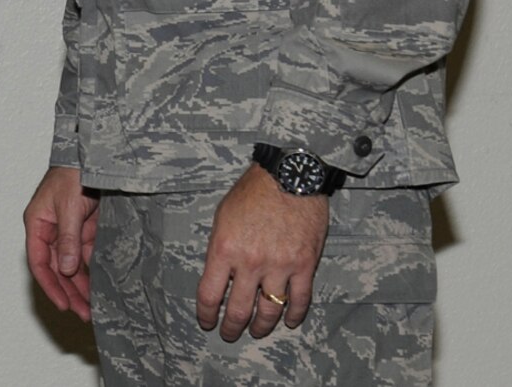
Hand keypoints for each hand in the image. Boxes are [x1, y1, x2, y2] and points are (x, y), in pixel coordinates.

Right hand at [24, 166, 98, 319]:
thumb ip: (68, 238)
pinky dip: (92, 270)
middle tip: (83, 313)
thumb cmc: (72, 173)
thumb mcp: (69, 206)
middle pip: (56, 268)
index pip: (39, 262)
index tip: (63, 305)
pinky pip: (86, 255)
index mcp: (37, 223)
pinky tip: (101, 285)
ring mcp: (68, 230)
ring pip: (72, 265)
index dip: (50, 285)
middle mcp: (50, 230)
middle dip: (68, 291)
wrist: (94, 154)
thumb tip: (65, 269)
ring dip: (81, 285)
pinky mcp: (85, 228)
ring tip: (93, 306)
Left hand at [196, 165, 328, 340]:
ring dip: (262, 326)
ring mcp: (280, 266)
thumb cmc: (252, 192)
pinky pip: (300, 300)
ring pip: (270, 310)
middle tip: (229, 334)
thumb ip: (220, 248)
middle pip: (239, 309)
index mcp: (225, 249)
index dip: (206, 314)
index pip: (210, 294)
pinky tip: (289, 321)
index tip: (206, 322)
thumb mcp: (222, 216)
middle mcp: (251, 262)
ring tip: (257, 332)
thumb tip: (220, 274)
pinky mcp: (305, 265)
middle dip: (232, 327)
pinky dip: (294, 315)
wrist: (289, 177)